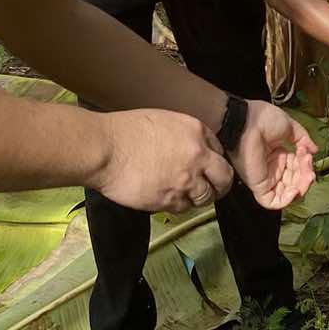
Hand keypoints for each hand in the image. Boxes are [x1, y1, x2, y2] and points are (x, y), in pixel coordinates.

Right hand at [91, 107, 235, 213]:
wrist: (105, 149)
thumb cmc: (125, 131)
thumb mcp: (163, 121)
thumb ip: (183, 136)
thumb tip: (190, 149)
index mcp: (196, 131)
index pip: (219, 151)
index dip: (213, 161)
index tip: (207, 168)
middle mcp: (197, 156)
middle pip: (223, 178)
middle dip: (219, 184)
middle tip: (213, 188)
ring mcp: (186, 180)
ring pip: (205, 197)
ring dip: (198, 198)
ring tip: (185, 194)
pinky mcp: (170, 200)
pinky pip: (183, 208)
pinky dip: (177, 205)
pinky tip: (166, 198)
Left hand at [231, 101, 317, 209]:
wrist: (247, 121)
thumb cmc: (262, 119)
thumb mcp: (289, 127)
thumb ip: (303, 139)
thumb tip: (314, 150)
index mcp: (278, 155)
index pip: (297, 169)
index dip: (306, 165)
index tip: (308, 153)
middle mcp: (273, 168)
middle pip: (295, 182)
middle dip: (306, 176)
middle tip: (309, 166)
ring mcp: (266, 177)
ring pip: (288, 193)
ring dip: (301, 187)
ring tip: (307, 175)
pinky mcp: (259, 185)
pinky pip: (273, 202)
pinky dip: (287, 199)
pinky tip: (296, 189)